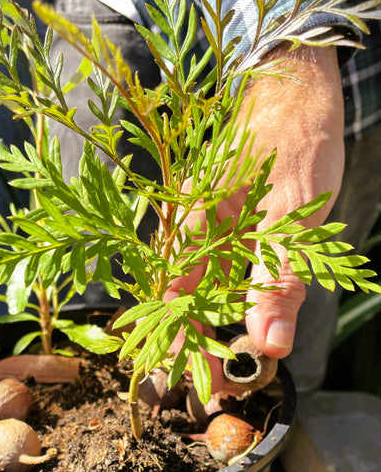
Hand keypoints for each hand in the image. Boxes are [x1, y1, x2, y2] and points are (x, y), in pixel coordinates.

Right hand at [166, 44, 344, 391]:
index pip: (173, 301)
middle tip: (225, 385)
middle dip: (198, 346)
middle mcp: (191, 228)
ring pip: (201, 287)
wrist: (298, 87)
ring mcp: (208, 223)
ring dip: (215, 327)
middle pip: (182, 300)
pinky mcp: (229, 220)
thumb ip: (278, 280)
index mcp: (193, 227)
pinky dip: (232, 300)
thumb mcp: (294, 218)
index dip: (183, 346)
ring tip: (236, 365)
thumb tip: (269, 345)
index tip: (206, 384)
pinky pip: (221, 269)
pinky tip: (247, 318)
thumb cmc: (295, 144)